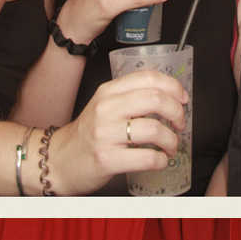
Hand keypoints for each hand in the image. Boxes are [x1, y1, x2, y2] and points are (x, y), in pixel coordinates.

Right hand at [52, 71, 185, 194]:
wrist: (57, 161)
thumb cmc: (86, 137)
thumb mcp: (103, 108)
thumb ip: (130, 99)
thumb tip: (169, 100)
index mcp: (107, 92)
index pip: (148, 78)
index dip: (173, 87)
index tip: (182, 99)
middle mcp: (105, 109)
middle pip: (155, 99)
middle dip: (176, 113)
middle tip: (179, 124)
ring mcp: (105, 134)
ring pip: (154, 129)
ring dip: (171, 140)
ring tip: (170, 147)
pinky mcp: (106, 159)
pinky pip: (147, 158)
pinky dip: (161, 160)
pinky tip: (159, 160)